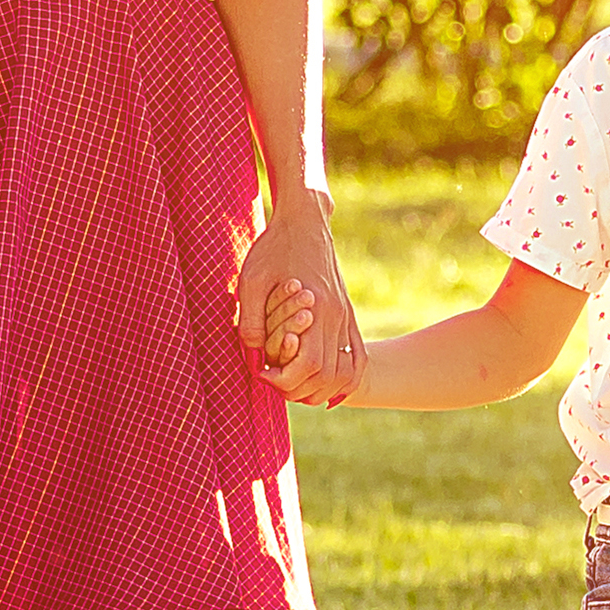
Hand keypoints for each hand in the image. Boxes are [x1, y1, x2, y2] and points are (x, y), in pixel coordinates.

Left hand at [236, 191, 359, 402]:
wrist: (305, 220)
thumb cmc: (274, 248)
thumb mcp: (251, 281)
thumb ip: (251, 321)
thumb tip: (254, 357)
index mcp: (316, 308)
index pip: (309, 365)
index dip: (284, 379)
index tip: (263, 372)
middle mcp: (337, 316)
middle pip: (329, 376)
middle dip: (299, 389)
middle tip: (273, 381)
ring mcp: (346, 316)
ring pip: (347, 373)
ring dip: (322, 390)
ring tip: (294, 386)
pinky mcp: (347, 314)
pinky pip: (357, 357)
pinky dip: (344, 379)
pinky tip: (326, 386)